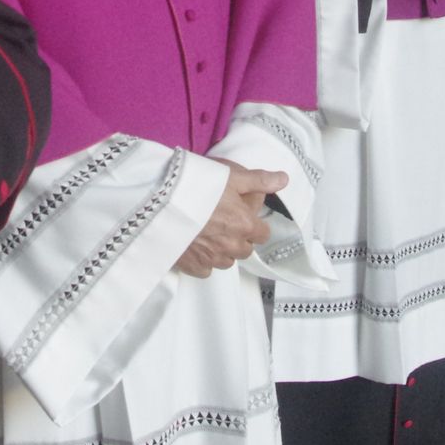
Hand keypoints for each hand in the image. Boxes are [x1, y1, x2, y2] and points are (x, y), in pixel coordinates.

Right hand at [174, 160, 286, 277]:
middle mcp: (231, 245)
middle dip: (239, 238)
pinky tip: (195, 244)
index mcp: (244, 225)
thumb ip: (259, 180)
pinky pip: (206, 269)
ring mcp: (211, 258)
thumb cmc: (198, 184)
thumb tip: (284, 179)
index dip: (254, 224)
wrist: (160, 201)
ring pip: (226, 261)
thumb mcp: (231, 175)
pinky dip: (204, 260)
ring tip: (209, 233)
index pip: (263, 234)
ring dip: (222, 250)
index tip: (242, 215)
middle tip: (223, 222)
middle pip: (245, 249)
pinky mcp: (192, 265)